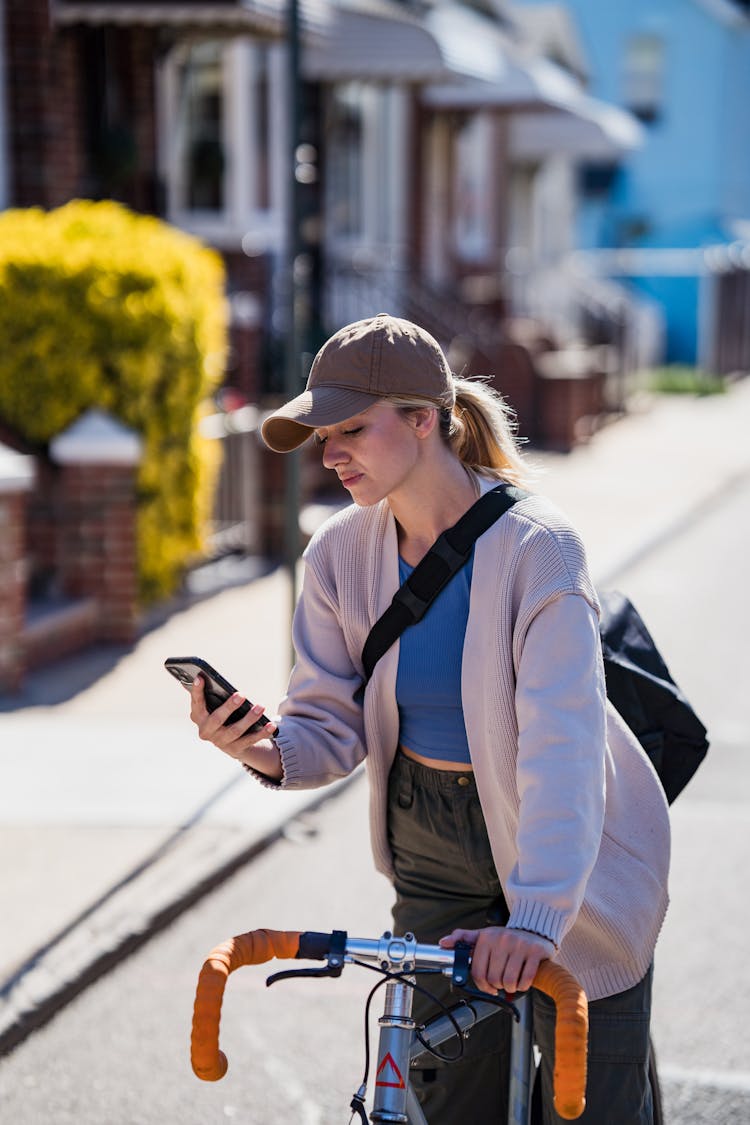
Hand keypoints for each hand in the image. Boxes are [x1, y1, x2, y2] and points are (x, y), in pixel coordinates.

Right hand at [189, 676, 281, 779]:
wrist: (230, 742)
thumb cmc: (222, 716)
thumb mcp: (215, 706)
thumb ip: (214, 695)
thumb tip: (221, 683)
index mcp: (198, 717)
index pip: (197, 703)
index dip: (196, 691)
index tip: (200, 677)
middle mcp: (206, 731)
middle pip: (217, 719)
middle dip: (229, 707)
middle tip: (241, 695)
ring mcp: (220, 742)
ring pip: (236, 730)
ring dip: (249, 718)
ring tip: (260, 707)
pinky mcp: (235, 749)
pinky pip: (250, 740)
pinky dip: (262, 732)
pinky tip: (271, 725)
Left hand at [439, 926, 554, 994]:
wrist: (534, 931)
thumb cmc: (505, 939)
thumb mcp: (483, 936)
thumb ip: (463, 939)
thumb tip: (443, 942)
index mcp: (486, 937)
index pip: (478, 972)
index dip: (482, 985)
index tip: (488, 986)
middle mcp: (502, 939)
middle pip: (493, 979)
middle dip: (497, 986)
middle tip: (501, 982)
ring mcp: (519, 945)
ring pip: (508, 982)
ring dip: (510, 987)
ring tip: (511, 980)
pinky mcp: (534, 952)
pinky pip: (525, 980)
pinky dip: (523, 986)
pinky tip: (522, 979)